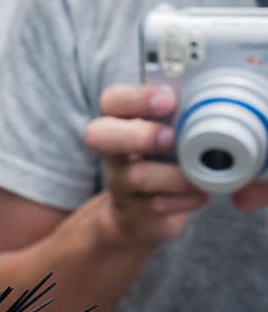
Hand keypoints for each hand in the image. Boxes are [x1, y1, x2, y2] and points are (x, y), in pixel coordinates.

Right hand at [85, 84, 208, 246]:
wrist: (140, 213)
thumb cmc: (163, 162)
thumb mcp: (168, 134)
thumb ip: (182, 117)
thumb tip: (215, 103)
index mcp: (121, 123)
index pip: (111, 101)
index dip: (136, 98)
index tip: (170, 100)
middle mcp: (112, 152)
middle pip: (97, 135)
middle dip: (138, 135)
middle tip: (170, 138)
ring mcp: (120, 183)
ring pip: (134, 176)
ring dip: (173, 174)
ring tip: (199, 172)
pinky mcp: (134, 212)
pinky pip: (157, 205)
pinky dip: (186, 198)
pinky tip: (202, 192)